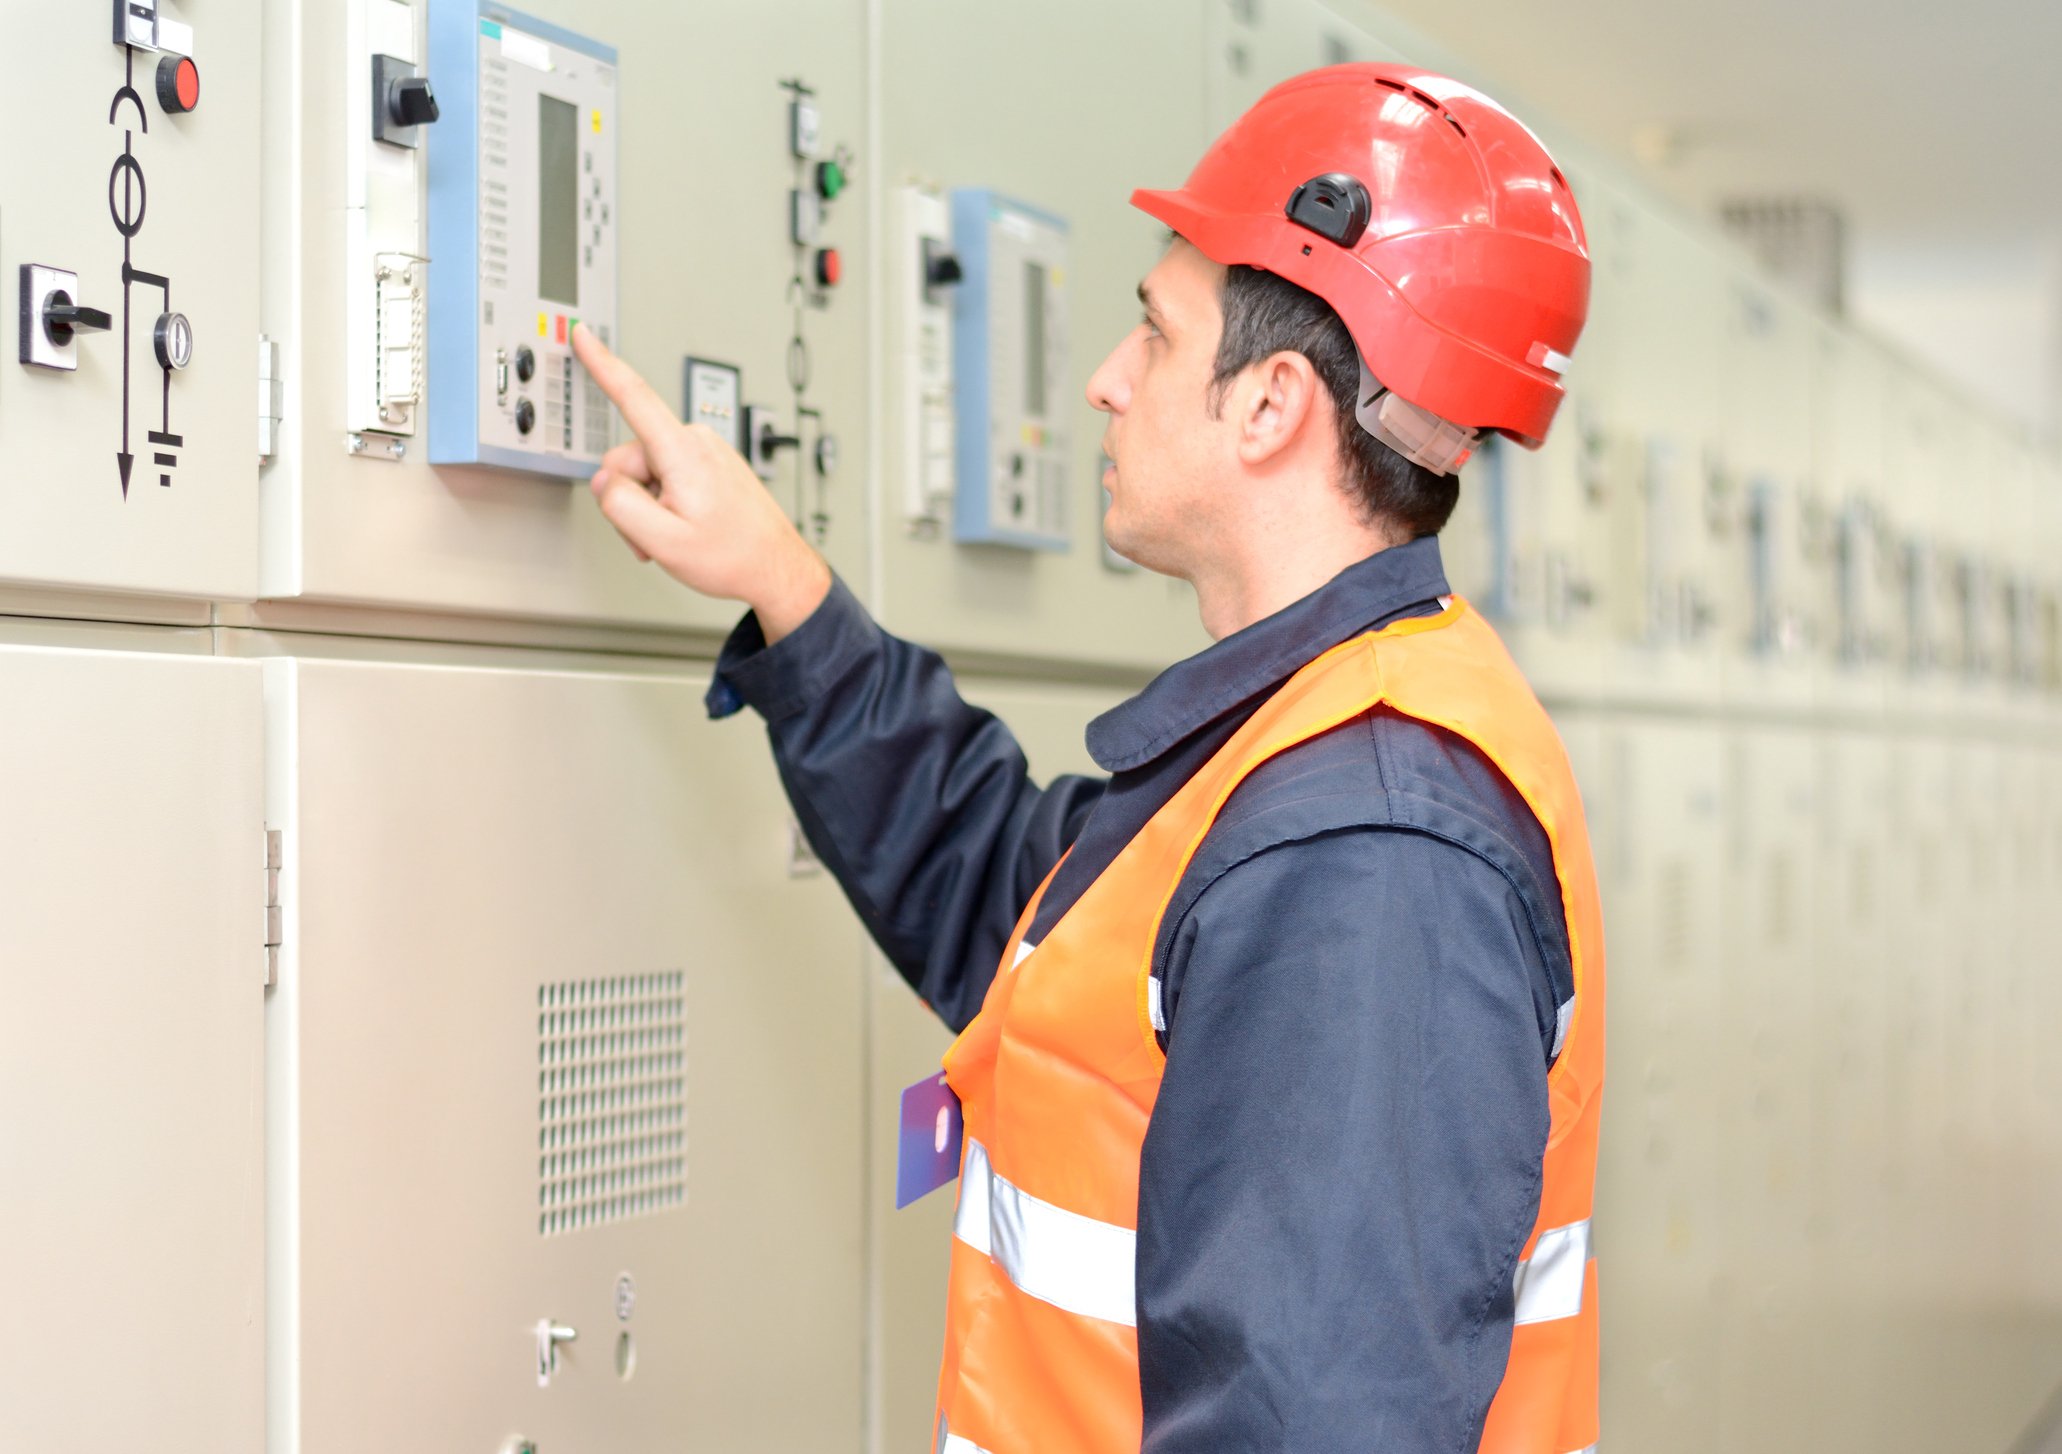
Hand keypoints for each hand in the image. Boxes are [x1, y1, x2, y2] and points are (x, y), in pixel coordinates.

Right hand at [572, 322, 830, 641]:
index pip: (634, 396)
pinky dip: (667, 502)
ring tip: (675, 535)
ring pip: (647, 472)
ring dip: (649, 506)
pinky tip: (686, 526)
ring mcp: (707, 451)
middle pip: (628, 457)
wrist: (776, 567)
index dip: (602, 364)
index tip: (584, 335)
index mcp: (684, 453)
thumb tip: (604, 481)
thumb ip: (621, 507)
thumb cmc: (733, 556)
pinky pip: (668, 476)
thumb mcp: (664, 542)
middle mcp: (697, 442)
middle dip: (630, 498)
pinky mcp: (711, 463)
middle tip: (653, 535)